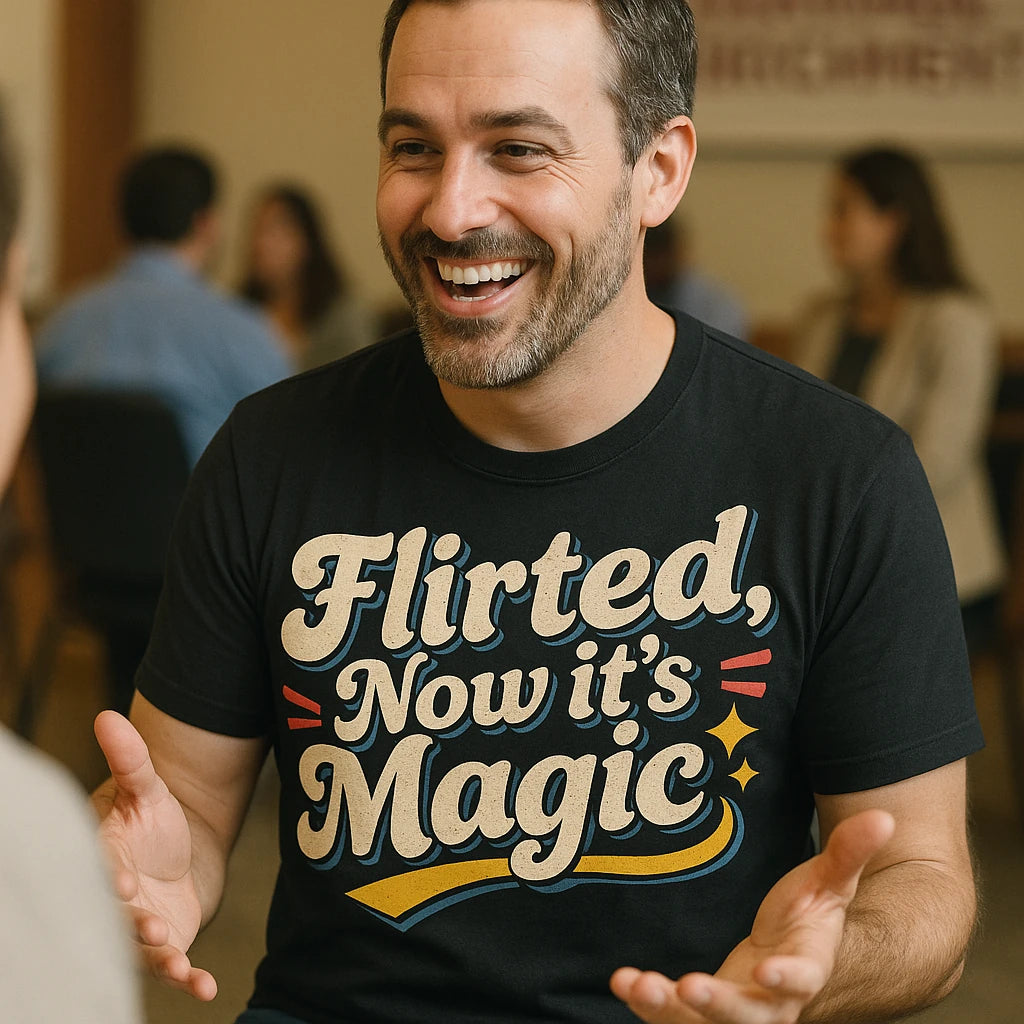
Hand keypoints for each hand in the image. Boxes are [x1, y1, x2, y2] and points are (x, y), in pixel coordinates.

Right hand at [93, 710, 217, 1000]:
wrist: (180, 850)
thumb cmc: (154, 819)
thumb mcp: (147, 787)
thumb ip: (129, 758)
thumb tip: (107, 715)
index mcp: (106, 861)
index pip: (99, 873)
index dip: (109, 879)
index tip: (124, 880)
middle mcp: (116, 902)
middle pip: (117, 919)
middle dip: (131, 925)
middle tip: (150, 925)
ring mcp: (141, 928)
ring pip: (143, 949)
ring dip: (158, 956)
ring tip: (176, 957)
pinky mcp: (168, 946)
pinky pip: (175, 969)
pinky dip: (188, 980)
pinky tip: (206, 987)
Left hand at [610, 809, 895, 1023]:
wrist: (786, 952)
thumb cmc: (807, 916)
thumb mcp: (828, 882)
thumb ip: (850, 853)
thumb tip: (884, 815)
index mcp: (805, 969)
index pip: (803, 980)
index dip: (787, 979)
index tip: (767, 971)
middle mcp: (772, 1003)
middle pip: (750, 1017)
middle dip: (720, 1006)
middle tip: (690, 988)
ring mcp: (735, 1012)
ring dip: (670, 1011)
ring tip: (640, 985)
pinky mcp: (702, 1014)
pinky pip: (673, 1018)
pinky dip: (647, 1002)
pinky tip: (623, 981)